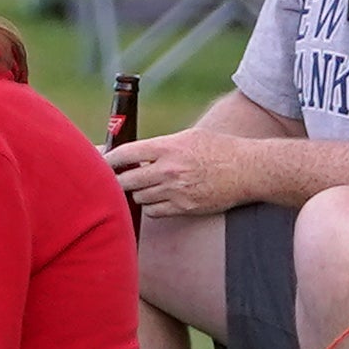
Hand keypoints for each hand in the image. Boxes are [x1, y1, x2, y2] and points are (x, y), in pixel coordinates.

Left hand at [116, 130, 247, 222]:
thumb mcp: (188, 137)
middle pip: (125, 180)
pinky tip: (158, 199)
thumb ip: (161, 146)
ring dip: (137, 193)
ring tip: (144, 187)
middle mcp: (168, 169)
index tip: (101, 163)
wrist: (248, 169)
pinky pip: (154, 211)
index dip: (108, 159)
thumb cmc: (219, 149)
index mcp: (167, 147)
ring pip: (138, 197)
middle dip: (117, 180)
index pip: (125, 153)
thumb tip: (133, 153)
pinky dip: (152, 207)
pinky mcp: (184, 208)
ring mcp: (176, 190)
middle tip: (114, 180)